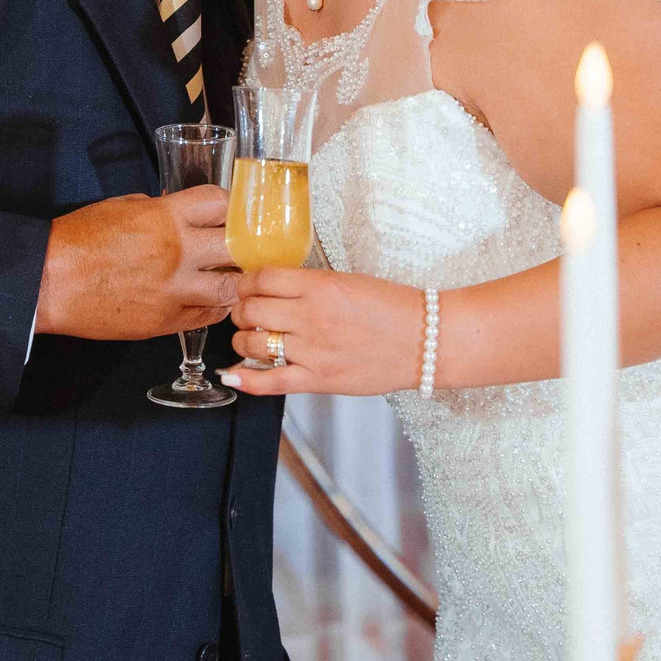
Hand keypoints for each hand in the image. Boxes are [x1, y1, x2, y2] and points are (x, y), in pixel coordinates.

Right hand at [36, 186, 238, 339]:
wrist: (49, 281)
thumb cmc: (77, 241)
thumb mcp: (122, 207)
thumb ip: (160, 210)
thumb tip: (181, 216)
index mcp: (165, 217)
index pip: (222, 204)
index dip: (231, 207)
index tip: (233, 213)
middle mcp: (177, 253)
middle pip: (238, 246)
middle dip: (242, 245)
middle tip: (243, 246)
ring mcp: (174, 290)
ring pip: (232, 288)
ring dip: (234, 281)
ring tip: (231, 277)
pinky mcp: (166, 321)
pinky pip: (207, 316)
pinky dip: (213, 307)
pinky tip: (210, 300)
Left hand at [224, 266, 424, 396]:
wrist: (427, 340)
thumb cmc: (393, 307)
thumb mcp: (349, 281)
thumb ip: (310, 285)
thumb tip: (274, 287)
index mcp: (319, 287)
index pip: (261, 278)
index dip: (246, 282)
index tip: (248, 286)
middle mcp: (311, 317)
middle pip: (250, 310)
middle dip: (242, 309)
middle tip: (248, 312)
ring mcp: (312, 351)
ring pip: (252, 343)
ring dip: (243, 339)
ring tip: (251, 337)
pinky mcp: (319, 380)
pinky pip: (271, 382)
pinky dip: (247, 379)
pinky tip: (233, 374)